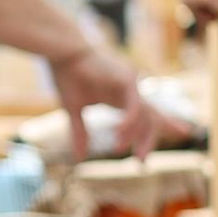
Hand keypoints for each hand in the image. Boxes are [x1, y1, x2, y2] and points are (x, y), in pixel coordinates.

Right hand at [49, 34, 157, 158]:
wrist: (61, 53)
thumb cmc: (67, 76)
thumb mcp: (73, 111)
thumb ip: (80, 133)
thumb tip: (80, 158)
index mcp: (121, 97)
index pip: (146, 116)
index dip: (155, 132)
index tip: (154, 152)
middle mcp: (130, 92)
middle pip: (151, 119)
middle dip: (149, 141)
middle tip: (141, 163)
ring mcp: (131, 85)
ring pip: (145, 116)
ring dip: (136, 137)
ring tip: (122, 151)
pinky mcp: (127, 80)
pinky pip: (135, 108)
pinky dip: (130, 123)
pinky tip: (120, 135)